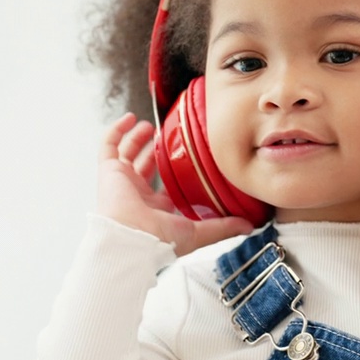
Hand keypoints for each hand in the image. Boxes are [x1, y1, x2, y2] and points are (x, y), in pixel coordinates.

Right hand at [96, 113, 251, 255]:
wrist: (132, 239)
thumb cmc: (160, 240)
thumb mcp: (199, 233)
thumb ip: (223, 227)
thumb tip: (250, 226)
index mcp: (156, 209)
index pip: (167, 189)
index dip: (177, 175)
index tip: (190, 159)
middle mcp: (138, 195)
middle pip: (146, 168)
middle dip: (155, 152)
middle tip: (168, 136)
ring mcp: (122, 182)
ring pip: (128, 155)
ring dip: (138, 139)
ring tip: (150, 126)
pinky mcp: (109, 172)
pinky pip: (109, 146)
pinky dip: (117, 130)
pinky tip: (129, 119)